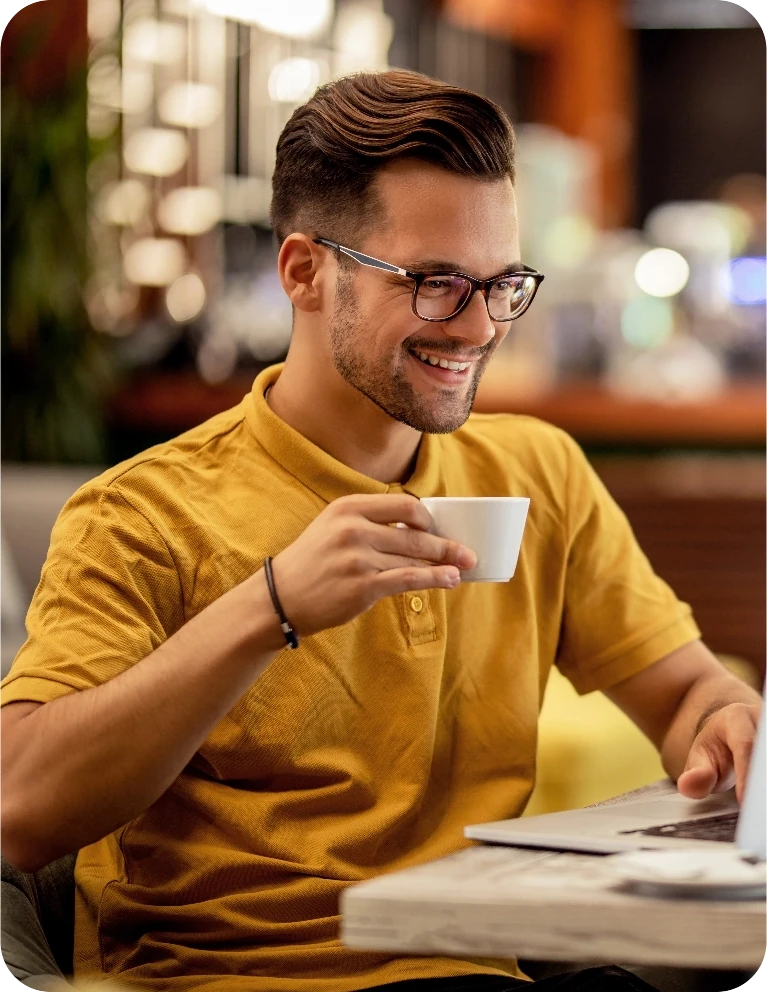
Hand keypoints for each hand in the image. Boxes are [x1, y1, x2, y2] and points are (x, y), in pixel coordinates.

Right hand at [267, 493, 476, 637]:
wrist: (281, 597)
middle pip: (414, 533)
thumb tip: (416, 529)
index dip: (426, 517)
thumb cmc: (313, 562)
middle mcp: (353, 528)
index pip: (403, 504)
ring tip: (462, 568)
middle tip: (468, 552)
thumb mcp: (333, 527)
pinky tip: (449, 580)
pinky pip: (408, 579)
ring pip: (414, 558)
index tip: (437, 528)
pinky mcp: (362, 586)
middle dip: (445, 544)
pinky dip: (434, 579)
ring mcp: (358, 558)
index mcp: (348, 507)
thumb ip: (369, 522)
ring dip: (443, 564)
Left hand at [676, 702, 759, 801]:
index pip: (746, 744)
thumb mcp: (700, 759)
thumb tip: (688, 785)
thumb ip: (696, 773)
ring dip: (766, 784)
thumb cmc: (717, 748)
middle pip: (766, 751)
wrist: (730, 731)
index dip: (747, 774)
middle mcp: (761, 716)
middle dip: (763, 781)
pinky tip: (765, 804)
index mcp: (736, 717)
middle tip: (759, 810)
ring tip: (761, 811)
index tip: (745, 802)